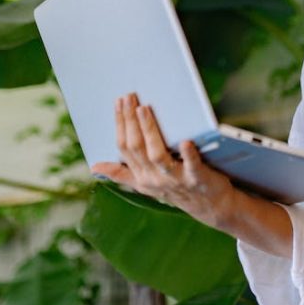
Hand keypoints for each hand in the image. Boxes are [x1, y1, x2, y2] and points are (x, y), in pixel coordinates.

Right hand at [90, 92, 235, 227]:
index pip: (124, 148)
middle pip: (137, 147)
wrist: (209, 207)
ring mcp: (175, 179)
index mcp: (141, 177)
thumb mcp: (145, 184)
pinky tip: (186, 142)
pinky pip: (191, 166)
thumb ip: (122, 173)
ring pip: (157, 155)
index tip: (118, 102)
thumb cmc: (177, 189)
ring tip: (144, 109)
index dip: (120, 125)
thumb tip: (94, 167)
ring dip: (150, 132)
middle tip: (129, 97)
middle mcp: (155, 178)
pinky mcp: (197, 178)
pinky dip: (188, 154)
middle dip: (130, 120)